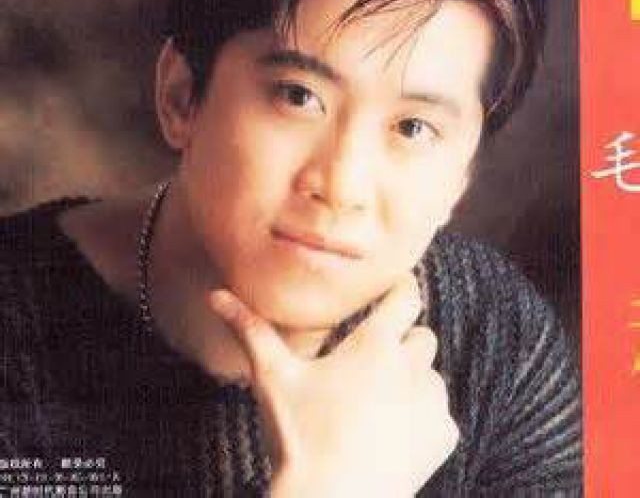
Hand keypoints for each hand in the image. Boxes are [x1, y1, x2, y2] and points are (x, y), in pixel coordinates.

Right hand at [208, 274, 458, 497]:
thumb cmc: (301, 437)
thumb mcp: (272, 379)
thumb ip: (250, 331)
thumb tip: (216, 295)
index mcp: (374, 346)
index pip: (406, 298)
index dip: (404, 288)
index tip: (397, 287)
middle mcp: (411, 367)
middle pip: (423, 335)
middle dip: (404, 342)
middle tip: (372, 362)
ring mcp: (431, 403)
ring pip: (433, 376)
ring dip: (414, 381)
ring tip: (379, 403)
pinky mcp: (442, 437)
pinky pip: (442, 415)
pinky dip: (424, 420)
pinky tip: (393, 435)